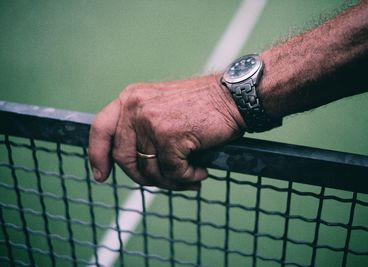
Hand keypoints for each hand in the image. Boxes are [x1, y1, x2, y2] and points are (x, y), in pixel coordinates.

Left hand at [88, 75, 243, 189]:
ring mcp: (151, 122)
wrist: (232, 97)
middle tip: (167, 181)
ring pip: (150, 170)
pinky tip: (200, 172)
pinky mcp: (170, 136)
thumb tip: (132, 165)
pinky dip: (188, 178)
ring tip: (190, 178)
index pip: (100, 129)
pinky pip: (173, 172)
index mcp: (130, 99)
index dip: (97, 155)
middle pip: (124, 158)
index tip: (101, 175)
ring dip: (171, 181)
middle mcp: (136, 107)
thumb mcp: (161, 108)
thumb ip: (141, 129)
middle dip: (144, 178)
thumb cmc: (202, 107)